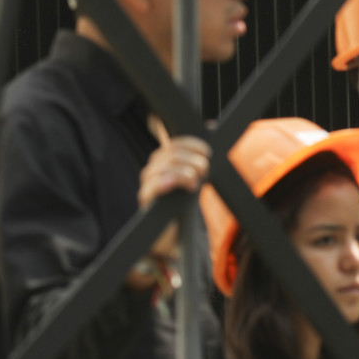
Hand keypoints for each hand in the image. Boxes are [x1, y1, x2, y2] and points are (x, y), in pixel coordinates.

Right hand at [127, 124, 210, 290]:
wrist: (173, 232)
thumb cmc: (183, 203)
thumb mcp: (195, 178)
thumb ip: (200, 156)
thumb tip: (211, 125)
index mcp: (165, 161)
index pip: (174, 143)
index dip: (191, 143)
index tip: (207, 152)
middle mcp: (153, 169)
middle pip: (169, 153)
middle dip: (191, 159)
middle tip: (204, 170)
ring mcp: (148, 184)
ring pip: (162, 167)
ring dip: (184, 172)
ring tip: (196, 183)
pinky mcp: (146, 200)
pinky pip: (152, 186)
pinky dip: (167, 181)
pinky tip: (181, 184)